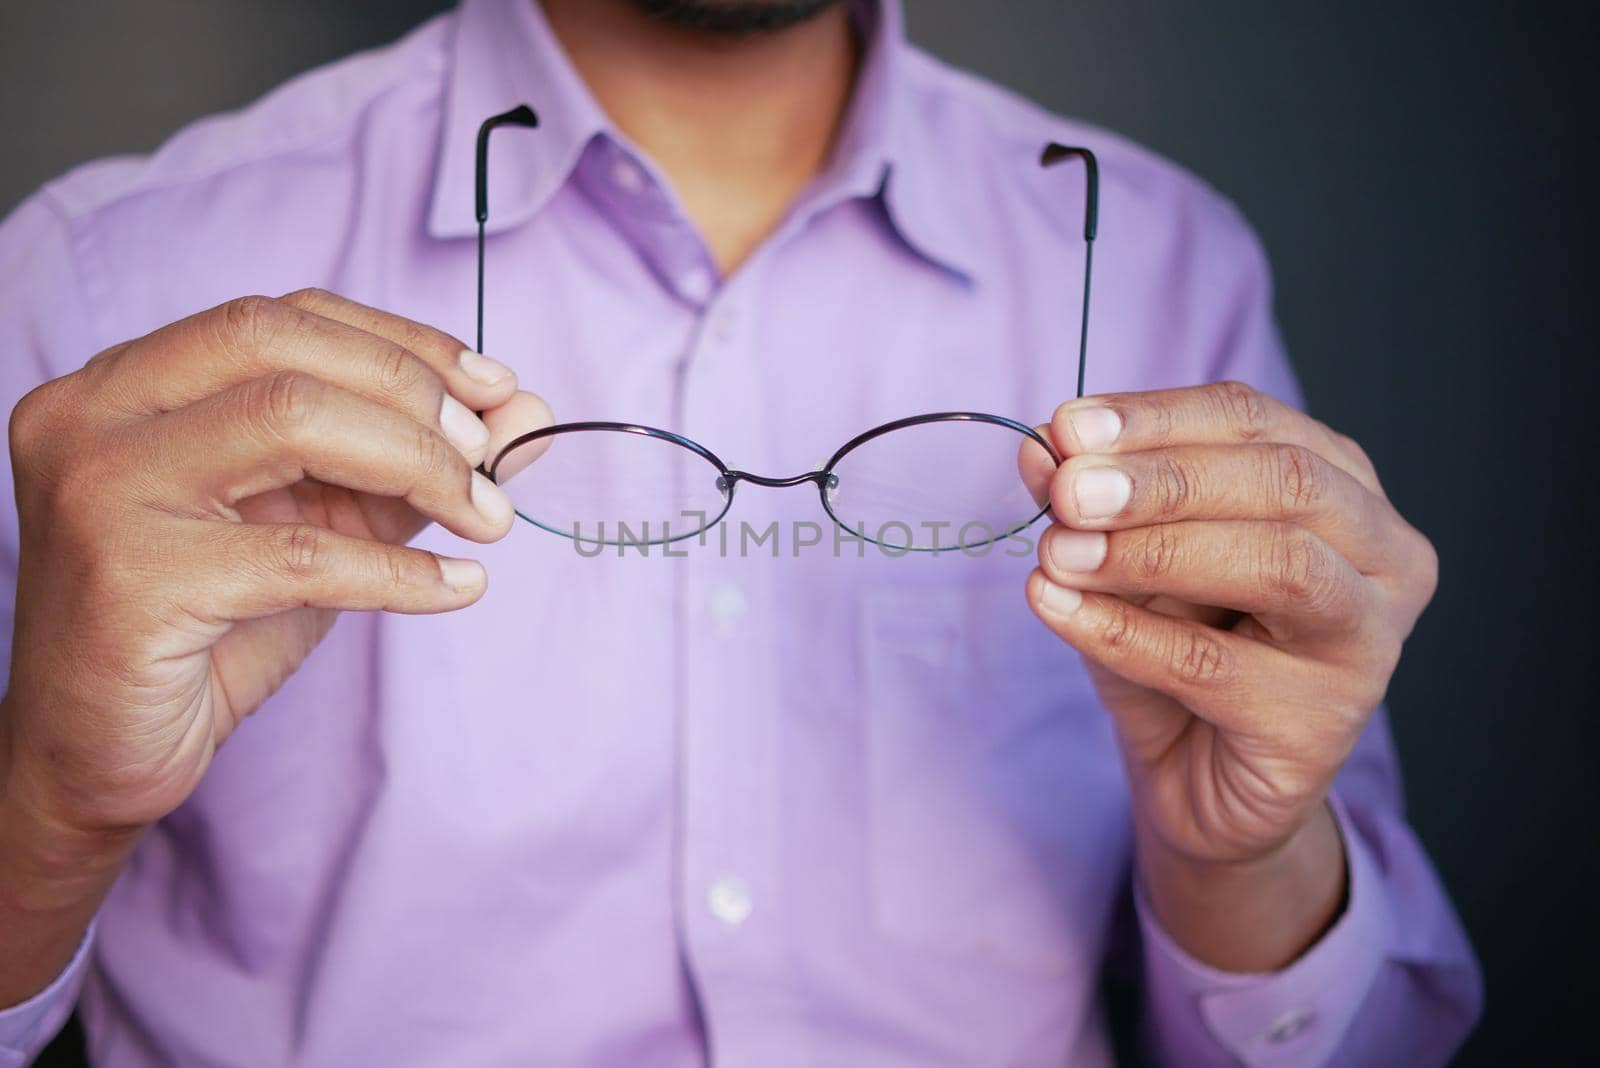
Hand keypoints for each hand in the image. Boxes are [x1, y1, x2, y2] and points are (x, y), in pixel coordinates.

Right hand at [2, 289, 551, 838]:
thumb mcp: (320, 523)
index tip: (494, 386)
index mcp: (127, 380)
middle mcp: (93, 413)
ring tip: (487, 518)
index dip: (401, 342)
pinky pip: (301, 554)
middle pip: (282, 347)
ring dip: (419, 465)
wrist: (98, 751)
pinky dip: (403, 569)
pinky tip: (460, 587)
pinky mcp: (131, 580)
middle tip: (490, 456)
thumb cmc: (209, 626)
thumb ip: (410, 461)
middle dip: (412, 394)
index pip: (281, 316)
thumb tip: (528, 411)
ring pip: (289, 419)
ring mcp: (100, 489)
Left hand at [1024, 382, 1436, 963]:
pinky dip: (1123, 631)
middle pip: (1285, 483)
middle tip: (1068, 490)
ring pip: (1280, 565)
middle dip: (1163, 479)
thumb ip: (1089, 502)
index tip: (1068, 425)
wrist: (1198, 782)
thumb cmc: (1178, 647)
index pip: (1255, 420)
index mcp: (1343, 485)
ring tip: (1060, 552)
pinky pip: (1215, 664)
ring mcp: (1368, 642)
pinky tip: (1056, 607)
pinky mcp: (1322, 725)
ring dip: (1155, 550)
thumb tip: (1040, 448)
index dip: (1159, 416)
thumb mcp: (1123, 558)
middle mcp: (1383, 555)